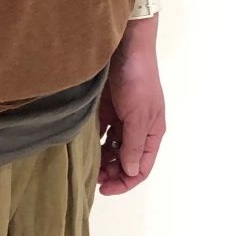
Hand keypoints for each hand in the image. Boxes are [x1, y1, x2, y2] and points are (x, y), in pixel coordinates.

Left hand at [96, 39, 164, 194]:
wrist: (125, 47)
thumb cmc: (137, 81)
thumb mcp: (138, 116)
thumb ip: (133, 145)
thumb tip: (129, 171)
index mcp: (152, 133)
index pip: (140, 168)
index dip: (124, 182)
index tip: (104, 189)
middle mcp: (138, 129)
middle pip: (126, 161)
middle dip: (112, 173)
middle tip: (93, 178)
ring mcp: (123, 118)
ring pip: (113, 148)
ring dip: (102, 159)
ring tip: (88, 165)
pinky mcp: (108, 107)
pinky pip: (102, 131)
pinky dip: (95, 141)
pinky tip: (84, 145)